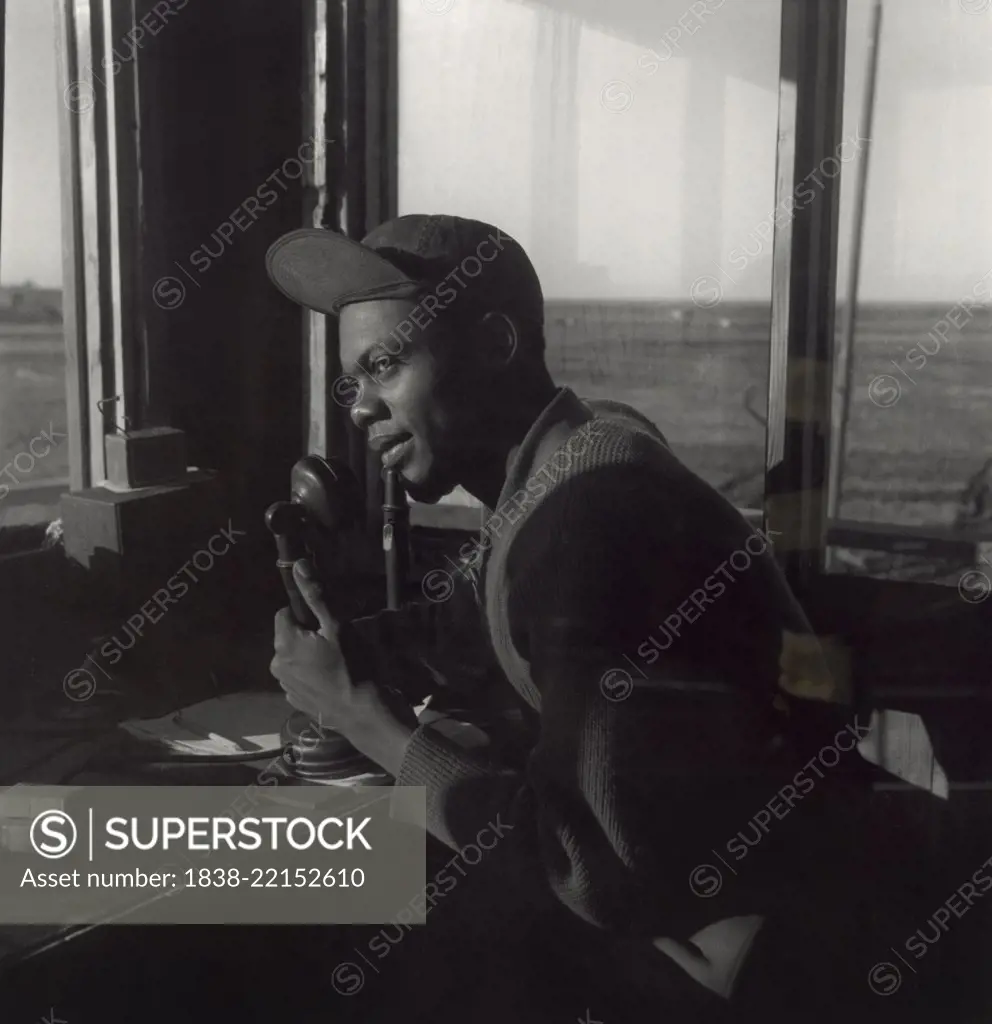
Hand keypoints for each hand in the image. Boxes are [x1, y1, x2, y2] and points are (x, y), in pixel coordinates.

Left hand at [270, 559, 417, 773]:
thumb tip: (298, 565)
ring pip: (294, 657)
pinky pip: (299, 676)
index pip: (285, 613)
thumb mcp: (337, 627)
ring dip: (308, 655)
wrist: (363, 714)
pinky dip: (311, 674)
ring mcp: (284, 686)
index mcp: (284, 644)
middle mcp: (276, 665)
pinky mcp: (294, 701)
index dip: (306, 615)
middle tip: (334, 644)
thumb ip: (316, 596)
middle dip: (307, 635)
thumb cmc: (353, 666)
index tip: (326, 624)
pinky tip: (331, 680)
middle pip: (288, 636)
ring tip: (335, 663)